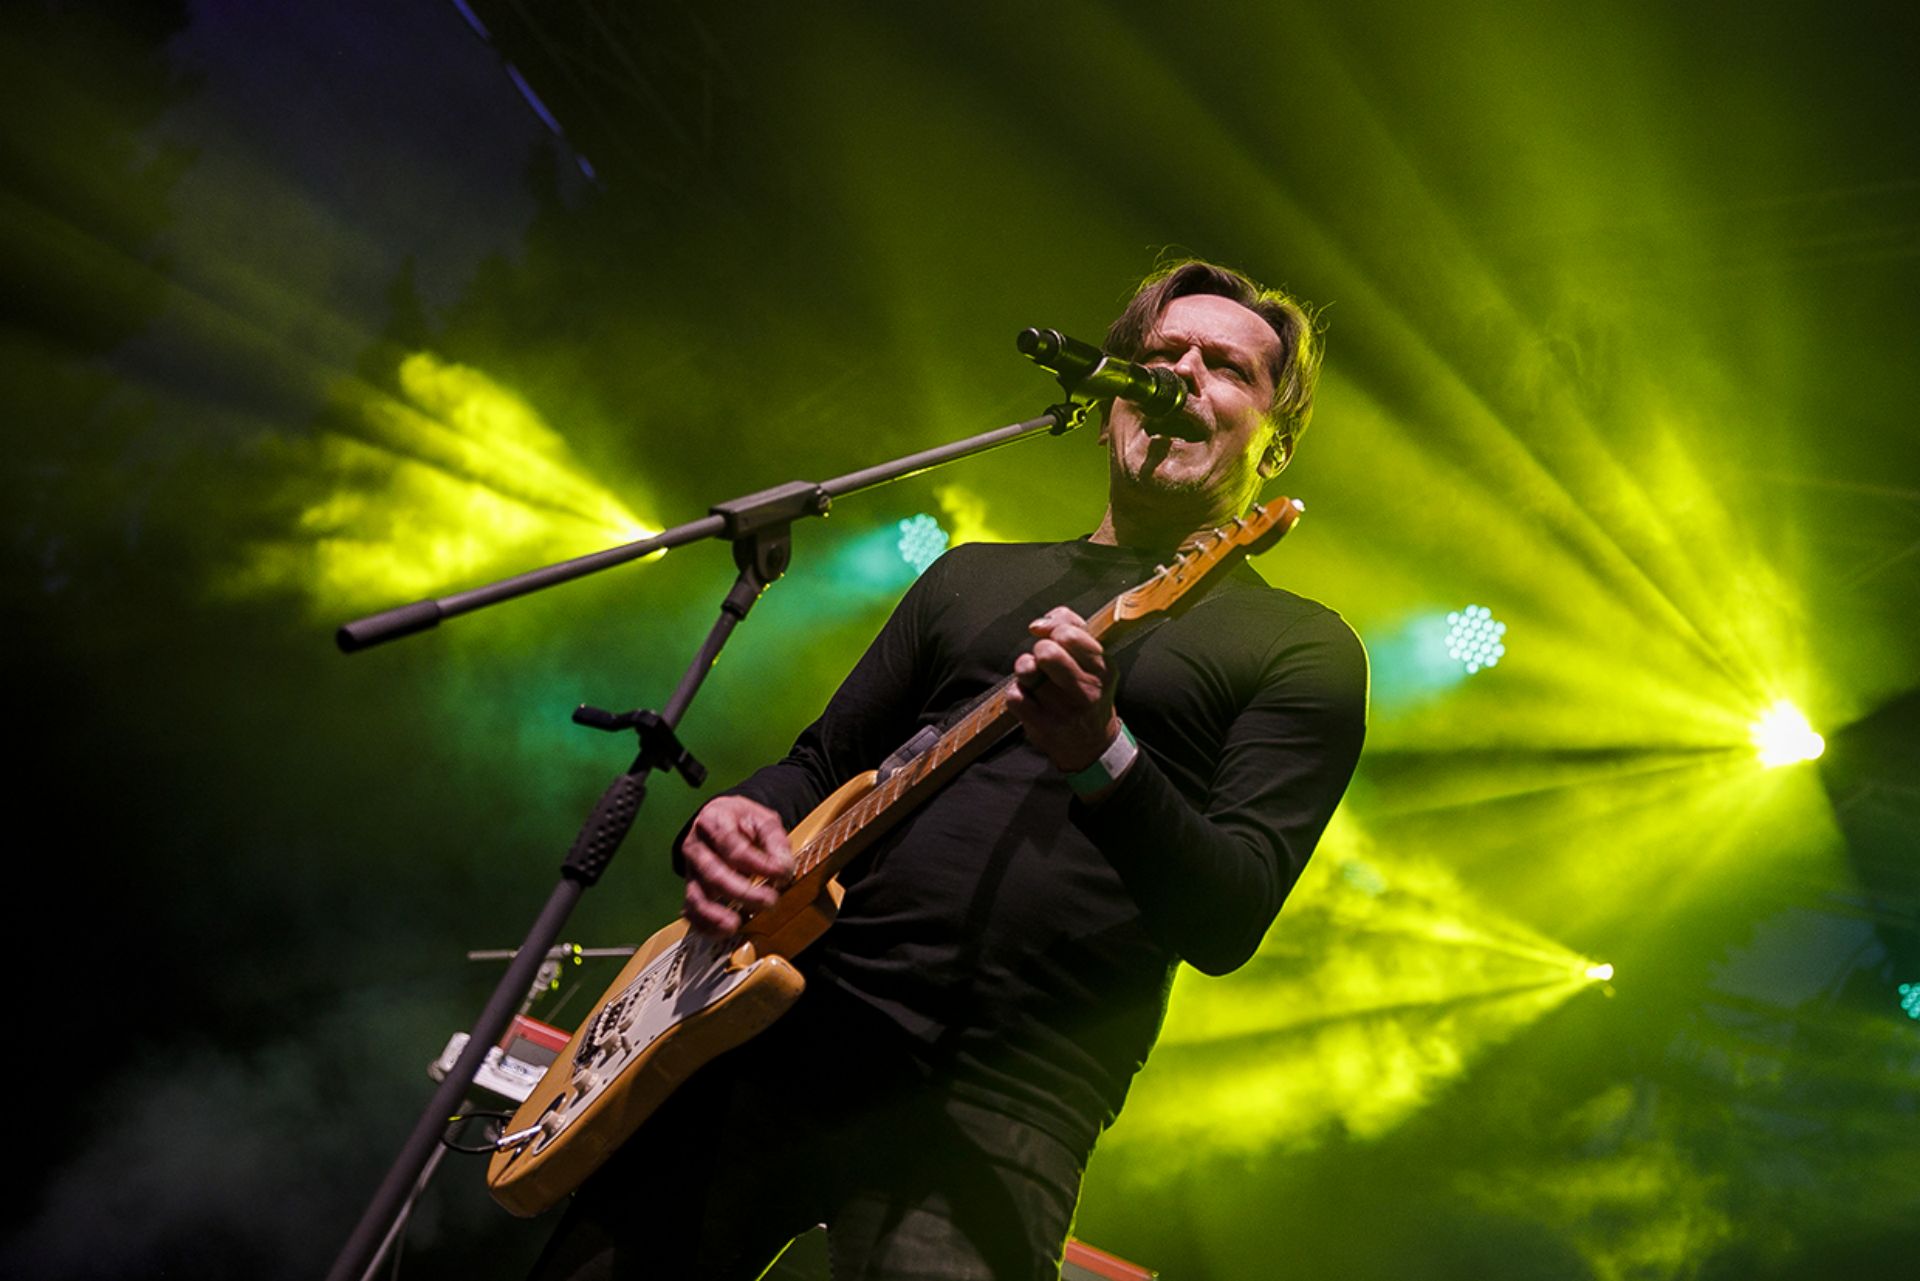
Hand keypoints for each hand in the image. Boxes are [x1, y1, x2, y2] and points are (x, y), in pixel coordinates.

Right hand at [678, 796, 793, 934]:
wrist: (717, 818)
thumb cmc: (741, 820)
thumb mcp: (762, 819)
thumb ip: (775, 841)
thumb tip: (783, 868)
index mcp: (714, 822)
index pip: (733, 847)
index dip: (758, 864)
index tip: (781, 874)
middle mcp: (696, 846)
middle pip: (714, 873)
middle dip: (742, 892)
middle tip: (769, 902)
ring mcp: (690, 869)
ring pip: (697, 895)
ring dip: (716, 914)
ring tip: (736, 925)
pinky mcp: (691, 888)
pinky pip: (691, 911)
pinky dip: (704, 925)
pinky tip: (722, 931)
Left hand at [1006, 607, 1121, 772]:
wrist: (1090, 744)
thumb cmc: (1087, 692)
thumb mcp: (1094, 660)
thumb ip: (1072, 627)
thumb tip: (1039, 624)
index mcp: (1103, 669)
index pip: (1070, 634)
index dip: (1053, 628)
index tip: (1050, 635)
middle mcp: (1087, 690)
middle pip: (1047, 652)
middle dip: (1040, 649)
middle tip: (1044, 659)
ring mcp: (1065, 711)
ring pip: (1027, 671)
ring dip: (1025, 669)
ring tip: (1034, 676)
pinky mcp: (1043, 727)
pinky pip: (1014, 696)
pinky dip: (1016, 692)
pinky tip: (1028, 696)